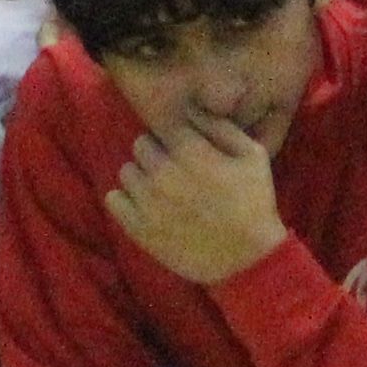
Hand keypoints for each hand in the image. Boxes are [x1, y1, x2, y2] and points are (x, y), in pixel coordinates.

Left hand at [105, 104, 291, 283]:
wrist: (245, 258)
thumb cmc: (253, 202)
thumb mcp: (253, 154)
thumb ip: (221, 126)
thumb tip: (194, 107)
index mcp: (190, 150)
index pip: (163, 124)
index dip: (175, 134)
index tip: (185, 147)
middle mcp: (162, 171)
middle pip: (140, 144)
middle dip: (155, 152)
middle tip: (173, 167)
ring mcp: (146, 201)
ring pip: (126, 171)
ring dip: (141, 175)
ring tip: (159, 188)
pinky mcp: (136, 227)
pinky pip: (113, 200)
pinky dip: (125, 199)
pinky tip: (144, 204)